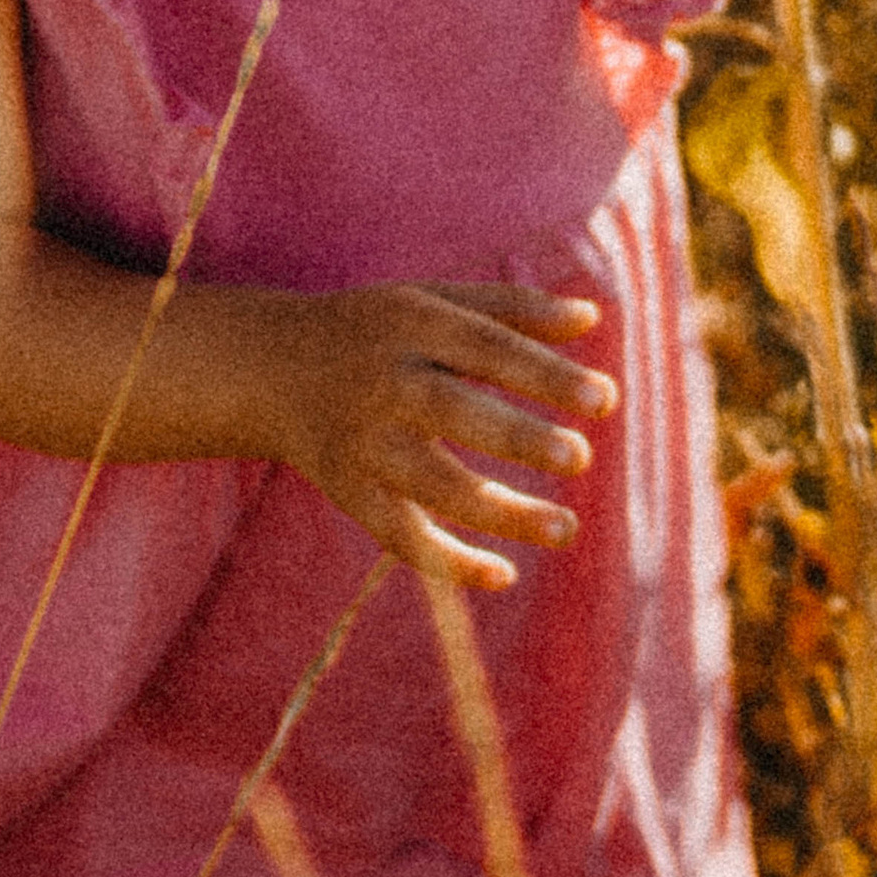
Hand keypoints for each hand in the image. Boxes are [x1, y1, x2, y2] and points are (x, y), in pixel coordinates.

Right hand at [248, 281, 617, 590]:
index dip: (545, 374)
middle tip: (579, 458)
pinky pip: (398, 536)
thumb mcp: (435, 301)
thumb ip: (513, 309)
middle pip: (452, 412)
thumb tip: (593, 318)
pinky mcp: (348, 492)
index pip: (487, 347)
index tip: (606, 400)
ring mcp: (363, 443)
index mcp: (412, 325)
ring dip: (499, 512)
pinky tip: (504, 575)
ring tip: (566, 529)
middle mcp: (384, 383)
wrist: (271, 368)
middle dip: (515, 437)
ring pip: (431, 486)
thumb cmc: (377, 330)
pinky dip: (447, 561)